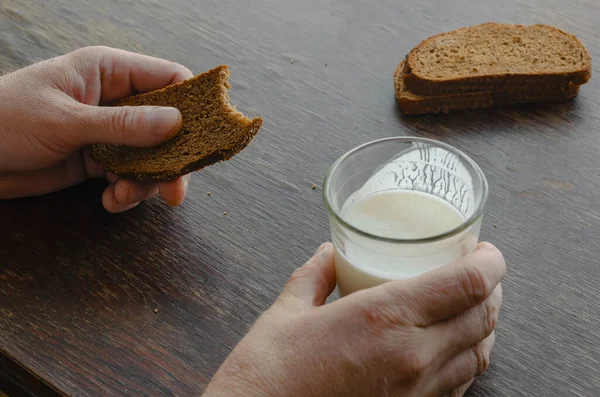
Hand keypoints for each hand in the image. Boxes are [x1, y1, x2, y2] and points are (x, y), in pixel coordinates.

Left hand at [0, 46, 193, 211]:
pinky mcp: (99, 160)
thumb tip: (177, 122)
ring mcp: (109, 131)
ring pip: (151, 156)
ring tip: (124, 196)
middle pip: (168, 125)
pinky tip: (110, 201)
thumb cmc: (6, 120)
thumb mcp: (66, 120)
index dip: (193, 103)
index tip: (206, 136)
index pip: (169, 78)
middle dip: (172, 158)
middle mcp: (116, 100)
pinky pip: (129, 176)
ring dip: (147, 182)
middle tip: (174, 189)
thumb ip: (123, 124)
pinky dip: (126, 192)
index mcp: (109, 72)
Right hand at [204, 242, 504, 396]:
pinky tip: (452, 347)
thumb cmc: (269, 372)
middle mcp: (412, 356)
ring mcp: (417, 392)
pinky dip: (467, 358)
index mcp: (385, 317)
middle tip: (481, 271)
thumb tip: (327, 253)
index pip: (467, 284)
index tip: (486, 249)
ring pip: (478, 354)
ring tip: (476, 304)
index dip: (490, 262)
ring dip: (485, 324)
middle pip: (482, 317)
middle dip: (492, 288)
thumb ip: (314, 276)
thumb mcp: (287, 312)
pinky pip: (460, 384)